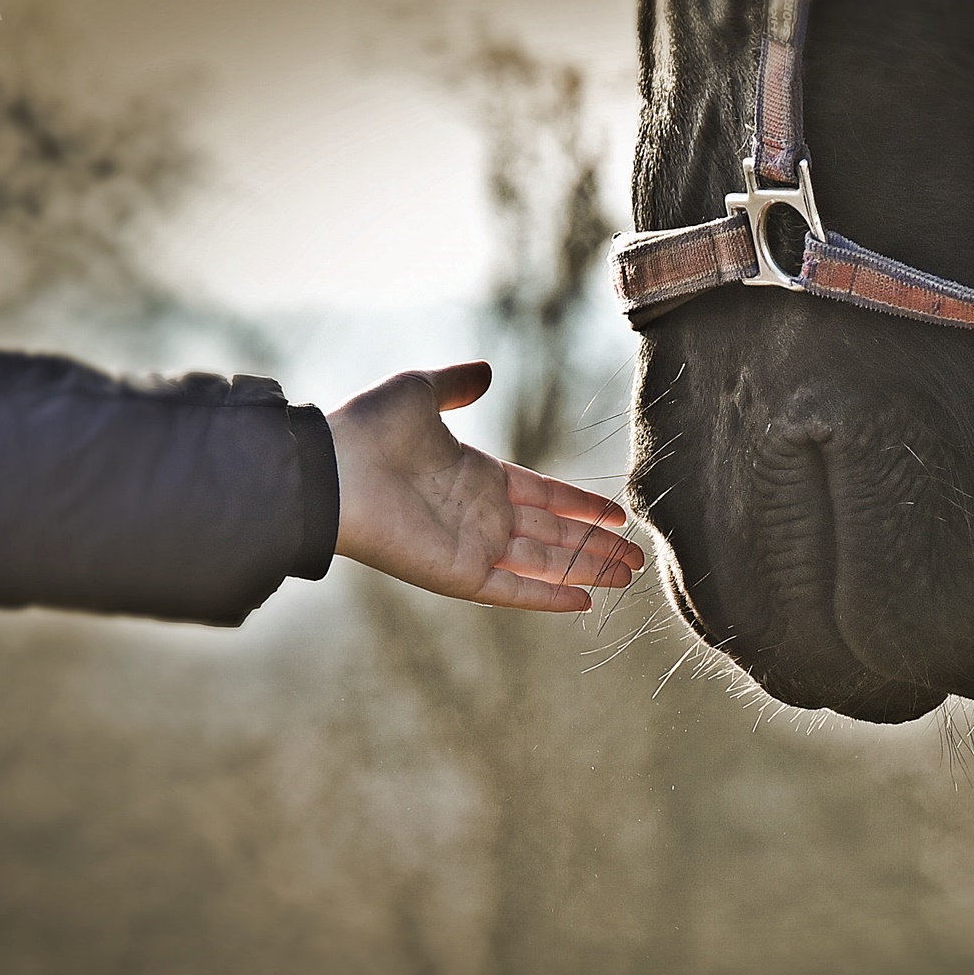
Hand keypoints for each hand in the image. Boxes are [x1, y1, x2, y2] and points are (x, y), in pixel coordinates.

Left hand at [326, 361, 643, 611]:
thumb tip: (485, 371)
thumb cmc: (370, 428)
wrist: (334, 469)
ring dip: (588, 569)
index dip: (582, 506)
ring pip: (546, 562)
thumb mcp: (420, 392)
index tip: (618, 515)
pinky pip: (514, 589)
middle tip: (638, 559)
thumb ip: (457, 385)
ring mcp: (474, 546)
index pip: (544, 496)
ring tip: (628, 575)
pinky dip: (548, 597)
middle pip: (555, 535)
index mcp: (478, 476)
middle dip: (598, 546)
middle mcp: (482, 515)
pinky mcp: (461, 573)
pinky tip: (583, 602)